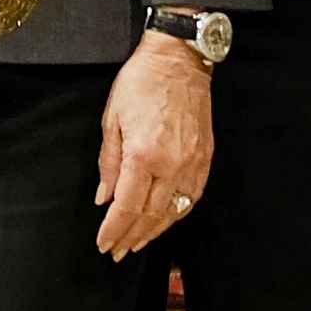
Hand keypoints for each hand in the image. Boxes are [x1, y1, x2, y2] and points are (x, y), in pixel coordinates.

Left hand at [94, 33, 215, 254]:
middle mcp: (170, 164)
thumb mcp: (112, 119)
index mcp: (142, 154)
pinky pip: (191, 198)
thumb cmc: (141, 83)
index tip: (104, 243)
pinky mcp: (205, 159)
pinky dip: (176, 215)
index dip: (114, 230)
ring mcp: (192, 163)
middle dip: (130, 237)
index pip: (126, 207)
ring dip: (153, 232)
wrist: (179, 60)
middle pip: (149, 215)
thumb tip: (104, 197)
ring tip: (136, 243)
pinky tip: (164, 221)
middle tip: (116, 250)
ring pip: (173, 212)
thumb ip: (108, 163)